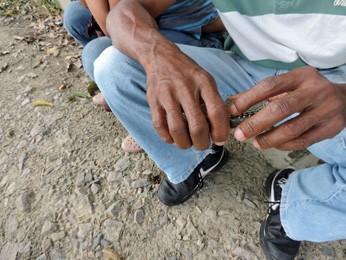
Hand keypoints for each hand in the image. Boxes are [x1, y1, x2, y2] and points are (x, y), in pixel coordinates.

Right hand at [146, 44, 229, 149]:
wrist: (160, 57)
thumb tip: (221, 128)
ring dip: (185, 144)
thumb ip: (214, 101)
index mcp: (203, 82)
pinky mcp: (153, 101)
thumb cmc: (187, 73)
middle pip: (197, 126)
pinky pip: (159, 126)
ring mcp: (167, 95)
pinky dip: (167, 138)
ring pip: (177, 130)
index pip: (216, 112)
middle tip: (203, 144)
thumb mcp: (206, 79)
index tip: (220, 140)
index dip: (220, 131)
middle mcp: (185, 88)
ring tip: (189, 144)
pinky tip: (173, 138)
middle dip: (202, 143)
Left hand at [228, 66, 345, 150]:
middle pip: (281, 108)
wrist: (345, 100)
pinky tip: (273, 145)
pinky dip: (284, 145)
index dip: (248, 98)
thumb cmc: (307, 92)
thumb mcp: (288, 85)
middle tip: (239, 134)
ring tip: (255, 142)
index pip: (270, 85)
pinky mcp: (330, 128)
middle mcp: (315, 91)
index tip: (232, 110)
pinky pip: (302, 141)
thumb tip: (231, 102)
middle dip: (256, 124)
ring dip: (269, 139)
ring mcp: (325, 110)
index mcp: (301, 76)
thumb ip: (261, 93)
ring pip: (292, 129)